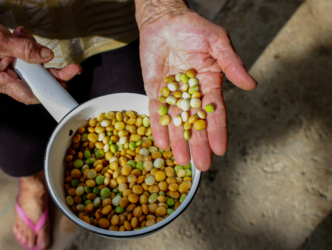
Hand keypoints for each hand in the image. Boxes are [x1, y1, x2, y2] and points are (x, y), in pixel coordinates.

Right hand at [0, 18, 80, 103]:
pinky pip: (28, 65)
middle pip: (37, 85)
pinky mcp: (11, 68)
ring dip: (37, 56)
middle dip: (54, 74)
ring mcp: (9, 76)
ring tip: (23, 35)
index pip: (30, 94)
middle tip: (73, 69)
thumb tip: (46, 56)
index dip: (49, 92)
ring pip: (34, 73)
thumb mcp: (0, 39)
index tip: (65, 88)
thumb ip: (24, 48)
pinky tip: (22, 36)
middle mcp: (5, 82)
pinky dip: (30, 52)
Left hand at [138, 9, 256, 170]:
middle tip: (202, 165)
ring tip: (181, 161)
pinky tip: (162, 143)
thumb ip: (232, 64)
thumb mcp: (218, 42)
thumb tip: (252, 86)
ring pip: (176, 121)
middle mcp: (192, 93)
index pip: (215, 112)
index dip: (218, 131)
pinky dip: (159, 126)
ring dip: (178, 141)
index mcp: (210, 84)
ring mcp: (173, 93)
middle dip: (198, 144)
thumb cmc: (194, 27)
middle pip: (196, 123)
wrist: (165, 20)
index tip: (220, 149)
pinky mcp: (155, 90)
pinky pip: (157, 111)